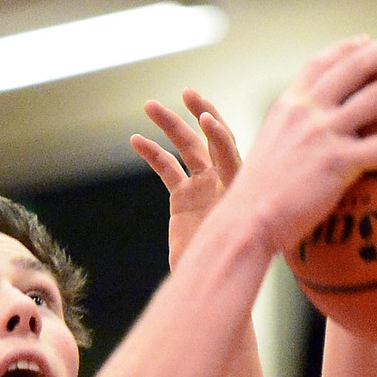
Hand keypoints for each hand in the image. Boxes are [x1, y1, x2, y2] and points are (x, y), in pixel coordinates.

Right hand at [131, 90, 241, 266]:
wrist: (212, 282)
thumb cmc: (228, 267)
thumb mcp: (230, 243)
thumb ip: (231, 220)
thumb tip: (230, 206)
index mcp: (241, 190)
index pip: (232, 155)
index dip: (220, 137)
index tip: (207, 121)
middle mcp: (224, 181)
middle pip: (211, 138)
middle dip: (200, 114)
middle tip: (188, 94)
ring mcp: (203, 186)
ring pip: (186, 148)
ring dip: (169, 125)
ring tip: (149, 106)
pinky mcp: (183, 197)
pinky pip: (166, 169)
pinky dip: (151, 153)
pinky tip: (135, 140)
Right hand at [234, 32, 376, 255]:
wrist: (244, 225)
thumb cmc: (250, 209)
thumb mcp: (262, 164)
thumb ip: (286, 151)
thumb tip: (301, 165)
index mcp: (287, 108)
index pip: (321, 64)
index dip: (347, 48)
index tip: (367, 41)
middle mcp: (307, 112)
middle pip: (358, 65)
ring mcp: (324, 134)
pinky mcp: (340, 162)